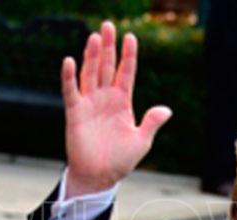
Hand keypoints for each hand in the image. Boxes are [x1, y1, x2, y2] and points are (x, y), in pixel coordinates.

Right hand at [61, 21, 172, 197]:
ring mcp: (89, 104)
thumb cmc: (120, 161)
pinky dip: (69, 77)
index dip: (128, 55)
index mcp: (123, 102)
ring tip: (94, 37)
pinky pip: (71, 92)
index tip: (130, 36)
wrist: (99, 177)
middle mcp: (105, 98)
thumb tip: (166, 109)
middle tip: (107, 25)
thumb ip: (151, 123)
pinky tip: (69, 61)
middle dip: (108, 46)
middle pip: (107, 66)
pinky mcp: (75, 113)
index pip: (126, 72)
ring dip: (92, 56)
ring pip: (90, 74)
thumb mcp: (141, 141)